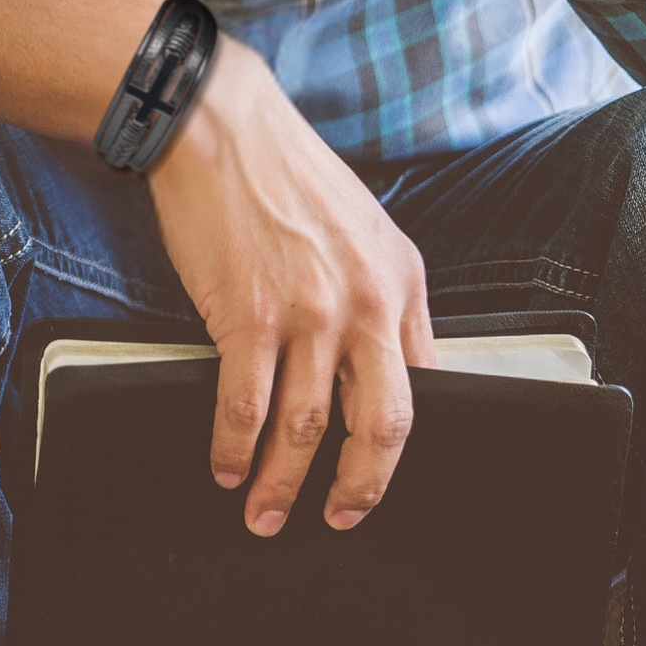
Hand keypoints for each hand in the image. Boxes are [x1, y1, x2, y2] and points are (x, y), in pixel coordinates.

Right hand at [148, 36, 435, 535]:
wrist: (224, 127)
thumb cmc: (290, 174)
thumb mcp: (366, 228)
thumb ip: (382, 294)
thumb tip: (379, 359)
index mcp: (402, 283)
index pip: (421, 385)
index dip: (399, 443)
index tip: (377, 470)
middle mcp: (366, 304)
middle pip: (380, 425)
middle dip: (360, 487)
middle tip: (340, 518)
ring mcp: (309, 314)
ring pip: (305, 429)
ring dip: (283, 484)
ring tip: (265, 513)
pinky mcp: (248, 317)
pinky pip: (245, 408)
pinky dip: (233, 448)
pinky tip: (226, 466)